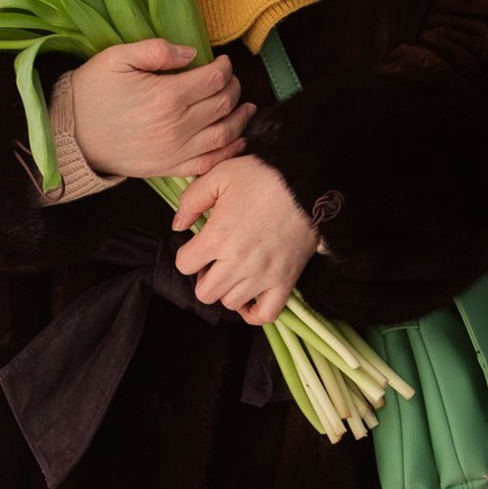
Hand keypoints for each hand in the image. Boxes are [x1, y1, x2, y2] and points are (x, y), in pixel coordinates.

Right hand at [71, 41, 255, 179]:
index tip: (223, 62)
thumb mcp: (116, 58)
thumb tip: (192, 54)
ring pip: (224, 134)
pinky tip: (236, 140)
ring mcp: (175, 151)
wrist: (72, 135)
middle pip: (223, 105)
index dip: (225, 68)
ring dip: (240, 119)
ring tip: (245, 107)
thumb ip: (156, 49)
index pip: (214, 80)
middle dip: (233, 88)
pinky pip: (209, 162)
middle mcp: (176, 127)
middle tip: (230, 80)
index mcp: (166, 97)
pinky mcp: (169, 167)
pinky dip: (228, 152)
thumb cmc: (92, 93)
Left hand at [171, 155, 318, 324]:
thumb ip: (191, 200)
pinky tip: (250, 295)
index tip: (197, 245)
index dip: (187, 254)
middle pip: (204, 293)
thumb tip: (178, 224)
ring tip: (234, 270)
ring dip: (227, 290)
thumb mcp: (220, 174)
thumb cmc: (265, 176)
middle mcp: (238, 262)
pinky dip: (254, 312)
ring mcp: (262, 276)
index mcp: (218, 236)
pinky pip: (265, 314)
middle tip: (214, 260)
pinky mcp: (285, 282)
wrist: (310, 183)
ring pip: (230, 303)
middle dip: (203, 277)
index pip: (184, 265)